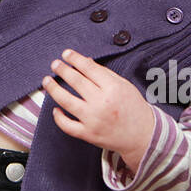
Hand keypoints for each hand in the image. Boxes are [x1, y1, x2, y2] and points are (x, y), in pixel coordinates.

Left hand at [42, 49, 154, 167]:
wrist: (143, 136)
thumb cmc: (134, 108)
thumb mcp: (123, 85)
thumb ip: (104, 73)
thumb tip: (84, 61)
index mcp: (113, 88)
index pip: (88, 68)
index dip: (75, 59)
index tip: (66, 54)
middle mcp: (101, 103)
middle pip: (76, 81)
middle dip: (62, 70)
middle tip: (55, 64)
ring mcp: (93, 120)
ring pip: (66, 101)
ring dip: (53, 89)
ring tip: (47, 81)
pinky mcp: (88, 134)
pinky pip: (67, 126)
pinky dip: (58, 117)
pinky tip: (55, 109)